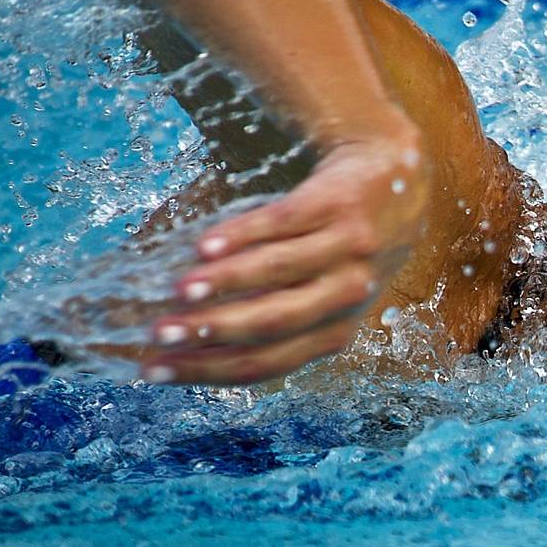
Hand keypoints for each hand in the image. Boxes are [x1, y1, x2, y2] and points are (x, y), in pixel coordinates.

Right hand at [140, 128, 426, 384]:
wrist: (393, 175)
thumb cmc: (339, 247)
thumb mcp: (319, 292)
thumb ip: (263, 313)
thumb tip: (177, 336)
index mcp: (334, 331)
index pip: (265, 362)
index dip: (208, 370)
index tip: (153, 370)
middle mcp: (347, 295)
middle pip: (272, 323)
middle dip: (211, 332)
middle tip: (159, 333)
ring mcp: (347, 249)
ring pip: (279, 272)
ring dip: (225, 283)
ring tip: (179, 290)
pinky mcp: (338, 204)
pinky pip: (285, 223)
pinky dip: (243, 235)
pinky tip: (205, 244)